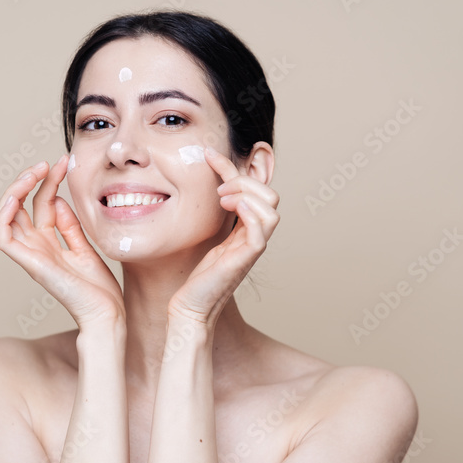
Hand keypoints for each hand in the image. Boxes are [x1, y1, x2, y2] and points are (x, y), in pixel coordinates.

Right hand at [0, 155, 125, 327]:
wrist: (106, 313)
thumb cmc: (99, 289)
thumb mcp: (86, 247)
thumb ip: (70, 226)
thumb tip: (57, 200)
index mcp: (49, 242)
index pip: (41, 203)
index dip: (49, 181)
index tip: (63, 162)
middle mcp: (36, 246)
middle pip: (21, 205)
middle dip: (31, 179)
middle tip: (48, 163)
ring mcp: (30, 254)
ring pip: (5, 216)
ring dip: (15, 190)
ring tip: (34, 173)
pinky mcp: (29, 264)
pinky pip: (3, 236)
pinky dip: (4, 214)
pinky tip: (17, 196)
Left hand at [167, 145, 279, 324]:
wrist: (191, 307)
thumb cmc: (195, 277)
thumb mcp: (205, 238)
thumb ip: (212, 217)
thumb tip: (201, 189)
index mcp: (245, 229)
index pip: (252, 189)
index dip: (233, 167)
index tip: (208, 155)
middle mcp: (254, 236)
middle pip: (270, 195)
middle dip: (244, 180)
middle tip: (218, 189)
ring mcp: (252, 247)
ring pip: (271, 208)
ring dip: (246, 193)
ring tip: (222, 198)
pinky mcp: (246, 258)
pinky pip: (262, 228)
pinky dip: (250, 211)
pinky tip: (230, 207)